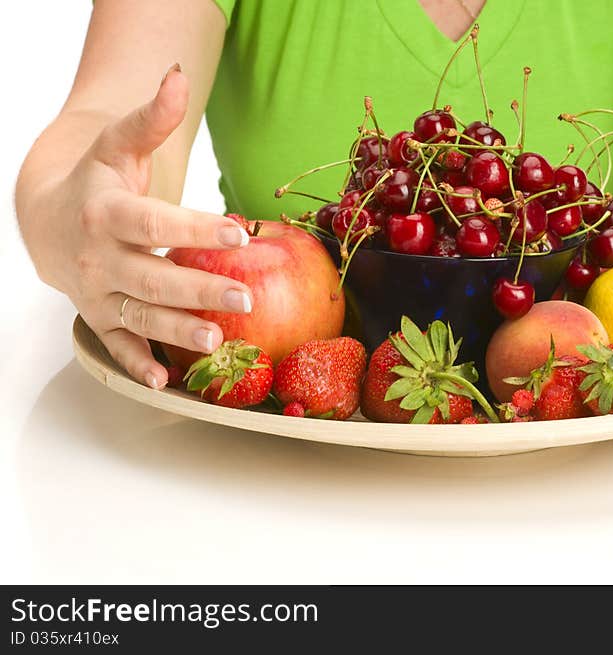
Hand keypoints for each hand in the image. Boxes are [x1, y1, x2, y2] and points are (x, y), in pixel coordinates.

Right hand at [31, 67, 252, 387]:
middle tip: (246, 297)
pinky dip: (137, 363)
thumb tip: (176, 78)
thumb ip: (148, 120)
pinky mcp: (98, 317)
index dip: (194, 226)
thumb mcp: (118, 148)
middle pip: (151, 276)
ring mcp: (96, 292)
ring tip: (216, 342)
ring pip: (138, 316)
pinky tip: (165, 381)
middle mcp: (98, 257)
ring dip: (175, 332)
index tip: (239, 231)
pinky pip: (117, 344)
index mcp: (106, 212)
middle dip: (198, 287)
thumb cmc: (98, 182)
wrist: (47, 218)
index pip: (153, 220)